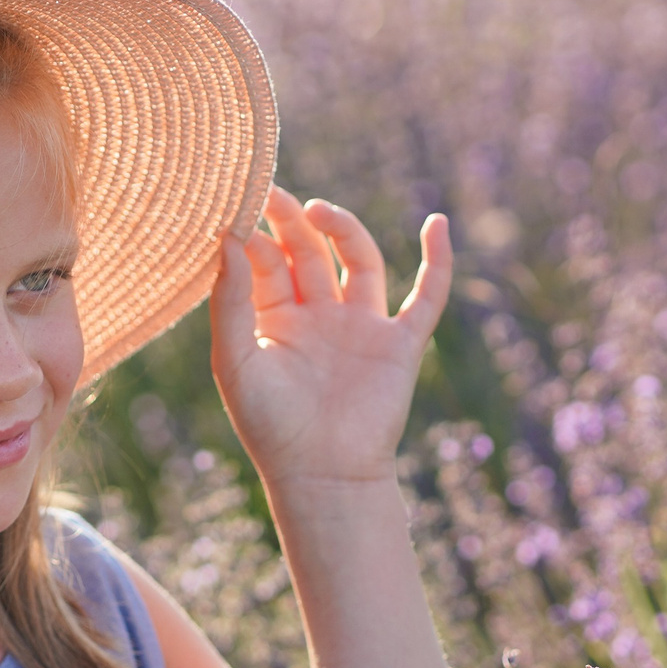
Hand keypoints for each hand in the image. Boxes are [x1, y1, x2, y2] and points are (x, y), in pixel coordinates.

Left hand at [210, 185, 451, 495]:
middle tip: (274, 192)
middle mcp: (319, 316)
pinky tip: (437, 224)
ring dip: (344, 230)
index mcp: (275, 320)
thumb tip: (230, 240)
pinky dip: (437, 261)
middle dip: (293, 222)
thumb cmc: (269, 426)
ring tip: (319, 209)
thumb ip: (230, 301)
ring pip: (360, 261)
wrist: (321, 475)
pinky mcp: (399, 344)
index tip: (238, 213)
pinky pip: (425, 296)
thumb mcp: (235, 361)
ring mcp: (361, 326)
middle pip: (309, 251)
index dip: (254, 237)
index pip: (266, 263)